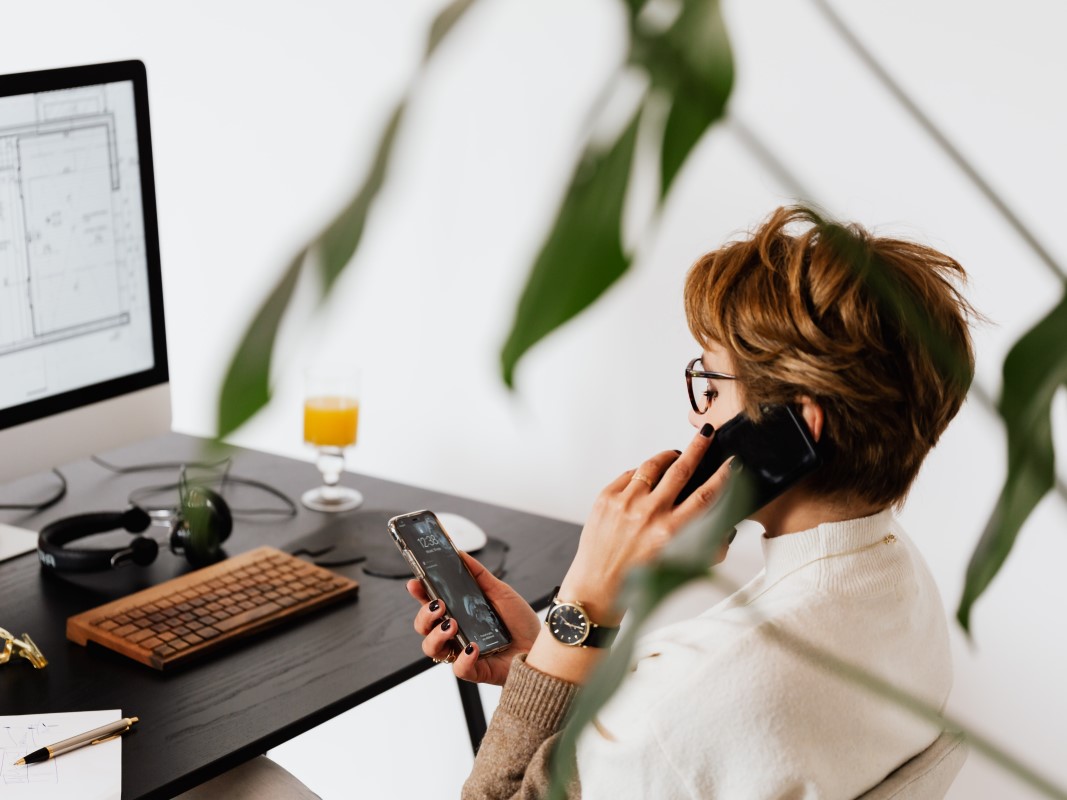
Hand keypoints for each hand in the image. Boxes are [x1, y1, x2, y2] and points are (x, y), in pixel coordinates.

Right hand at [407, 551, 541, 685]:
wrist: (541, 645)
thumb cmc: (519, 622)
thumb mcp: (500, 592)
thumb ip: (479, 575)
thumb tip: (460, 554)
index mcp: (458, 613)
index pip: (431, 604)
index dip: (419, 594)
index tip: (415, 582)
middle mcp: (456, 633)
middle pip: (424, 628)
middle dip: (424, 615)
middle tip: (439, 605)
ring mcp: (462, 652)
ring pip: (432, 649)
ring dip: (436, 635)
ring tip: (453, 624)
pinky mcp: (475, 670)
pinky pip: (458, 669)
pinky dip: (463, 658)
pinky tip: (473, 646)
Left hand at [559, 425, 732, 625]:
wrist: (597, 586)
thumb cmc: (638, 580)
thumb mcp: (678, 565)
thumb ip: (704, 545)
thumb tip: (723, 525)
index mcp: (671, 532)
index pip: (705, 495)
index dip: (723, 476)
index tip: (732, 463)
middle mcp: (649, 514)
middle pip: (681, 469)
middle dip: (697, 448)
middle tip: (706, 434)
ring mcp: (625, 503)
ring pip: (652, 466)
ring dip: (667, 457)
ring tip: (675, 455)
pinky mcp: (606, 498)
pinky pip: (630, 474)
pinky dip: (641, 474)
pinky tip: (647, 479)